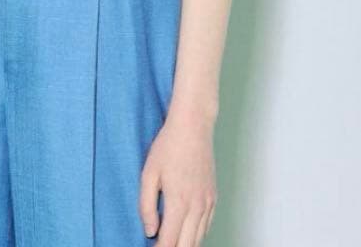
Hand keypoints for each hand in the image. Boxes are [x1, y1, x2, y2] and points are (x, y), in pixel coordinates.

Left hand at [139, 106, 217, 244]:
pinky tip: (186, 233)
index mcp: (179, 203)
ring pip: (199, 239)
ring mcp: (208, 202)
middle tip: (159, 246)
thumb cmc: (168, 146)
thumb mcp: (148, 174)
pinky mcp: (213, 197)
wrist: (193, 126)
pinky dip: (197, 235)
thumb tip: (150, 232)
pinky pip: (207, 226)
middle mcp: (197, 207)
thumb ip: (147, 206)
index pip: (169, 242)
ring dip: (185, 245)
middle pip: (186, 246)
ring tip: (170, 242)